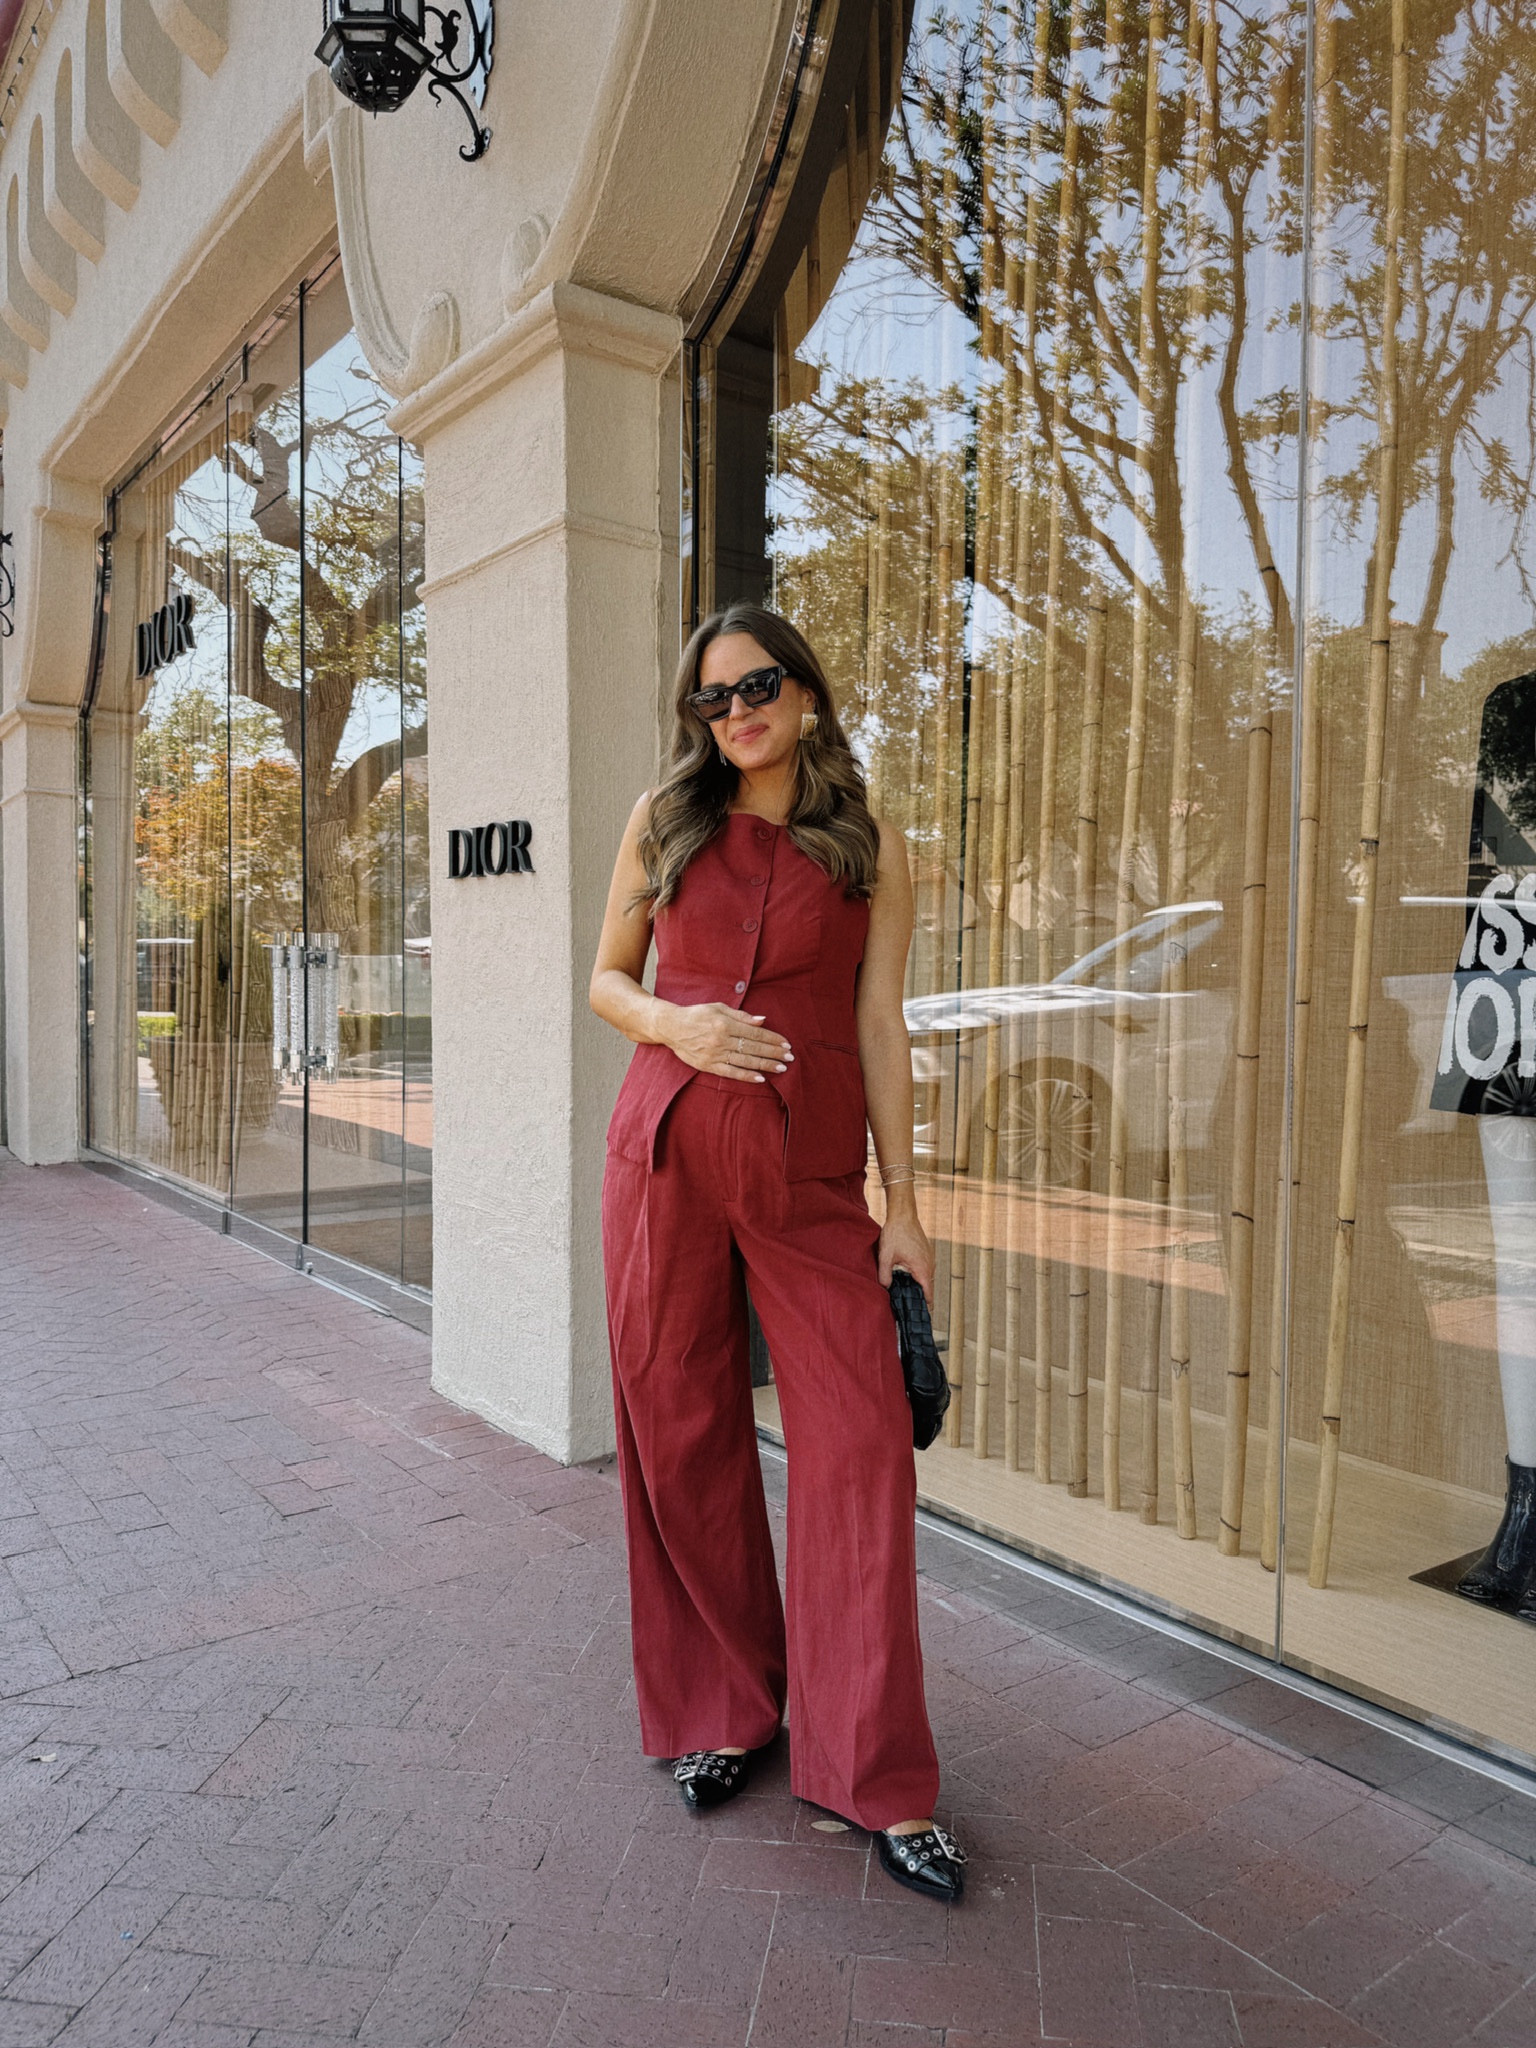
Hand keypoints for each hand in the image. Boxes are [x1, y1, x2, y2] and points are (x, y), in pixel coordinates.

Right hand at [660, 1003, 792, 1080]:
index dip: (772, 1039)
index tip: (786, 1044)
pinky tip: (760, 1078)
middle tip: (789, 1058)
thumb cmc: (697, 1014)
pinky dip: (746, 1076)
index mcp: (725, 1023)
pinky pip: (730, 1072)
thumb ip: (742, 1016)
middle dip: (774, 1053)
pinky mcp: (708, 1065)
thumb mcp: (719, 1008)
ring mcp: (714, 1054)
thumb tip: (763, 1021)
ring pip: (745, 1061)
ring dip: (765, 1065)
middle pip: (753, 1048)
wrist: (671, 1026)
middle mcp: (721, 1039)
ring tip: (781, 1068)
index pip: (755, 1033)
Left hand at [878, 1207, 933, 1302]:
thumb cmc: (896, 1234)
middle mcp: (930, 1266)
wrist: (903, 1214)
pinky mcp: (926, 1254)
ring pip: (925, 1280)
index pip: (928, 1296)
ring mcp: (929, 1259)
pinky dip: (918, 1278)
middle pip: (927, 1289)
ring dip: (917, 1288)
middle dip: (919, 1300)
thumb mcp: (886, 1256)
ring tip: (906, 1298)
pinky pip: (924, 1271)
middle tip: (908, 1311)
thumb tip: (885, 1290)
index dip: (924, 1308)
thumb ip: (885, 1275)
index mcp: (922, 1269)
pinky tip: (906, 1280)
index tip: (919, 1318)